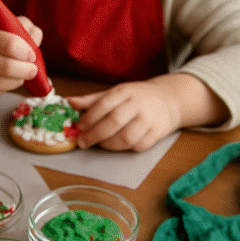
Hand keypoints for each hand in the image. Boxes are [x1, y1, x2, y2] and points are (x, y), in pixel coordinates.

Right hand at [0, 17, 41, 96]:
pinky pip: (1, 91)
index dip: (26, 52)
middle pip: (8, 67)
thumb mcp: (7, 26)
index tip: (32, 55)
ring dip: (20, 79)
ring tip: (22, 73)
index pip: (10, 45)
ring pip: (6, 83)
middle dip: (26, 70)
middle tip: (33, 70)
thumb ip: (25, 27)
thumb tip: (36, 39)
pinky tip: (9, 78)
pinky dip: (10, 86)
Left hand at [67, 80, 182, 151]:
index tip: (79, 127)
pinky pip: (139, 146)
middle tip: (83, 142)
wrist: (169, 100)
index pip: (104, 105)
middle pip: (114, 122)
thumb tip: (69, 102)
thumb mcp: (116, 93)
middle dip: (95, 134)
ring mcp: (149, 119)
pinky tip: (118, 145)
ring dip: (109, 144)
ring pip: (126, 137)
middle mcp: (138, 104)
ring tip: (101, 144)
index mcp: (125, 91)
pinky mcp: (158, 133)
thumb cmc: (137, 97)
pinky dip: (126, 149)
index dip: (89, 118)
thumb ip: (93, 100)